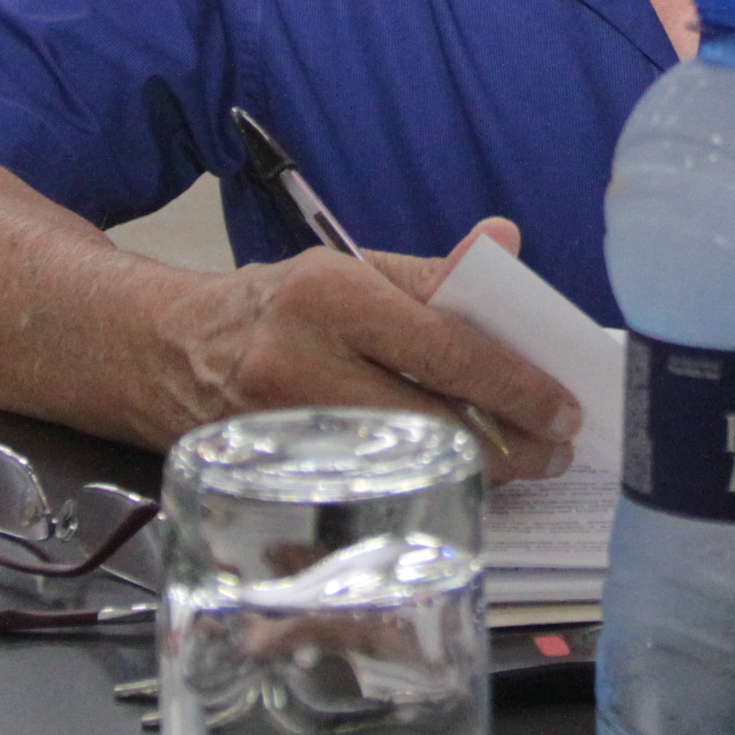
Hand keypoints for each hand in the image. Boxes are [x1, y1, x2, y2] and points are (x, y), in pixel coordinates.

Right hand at [153, 219, 580, 480]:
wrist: (169, 351)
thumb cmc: (280, 305)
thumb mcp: (352, 268)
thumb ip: (435, 271)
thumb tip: (509, 243)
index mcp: (330, 296)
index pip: (445, 349)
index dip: (516, 386)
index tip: (565, 407)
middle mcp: (302, 365)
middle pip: (434, 421)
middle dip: (513, 444)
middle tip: (557, 448)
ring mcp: (285, 431)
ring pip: (410, 465)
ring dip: (481, 470)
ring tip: (524, 462)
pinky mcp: (278, 477)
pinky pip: (374, 492)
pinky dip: (426, 486)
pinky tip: (458, 479)